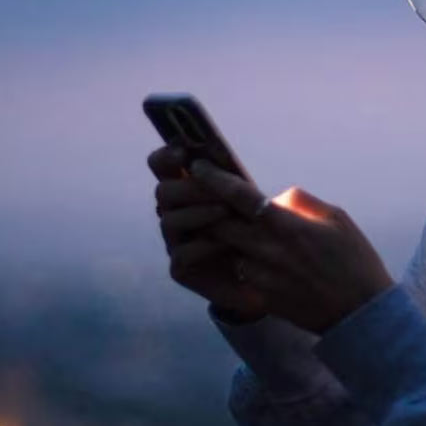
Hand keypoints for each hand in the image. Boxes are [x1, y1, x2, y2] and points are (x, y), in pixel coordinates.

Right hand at [148, 144, 269, 321]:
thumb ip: (231, 177)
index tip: (183, 152)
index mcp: (184, 188)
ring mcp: (174, 241)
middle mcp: (173, 212)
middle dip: (192, 188)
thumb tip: (217, 152)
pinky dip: (204, 246)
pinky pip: (182, 254)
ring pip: (169, 221)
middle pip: (163, 192)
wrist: (265, 273)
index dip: (165, 156)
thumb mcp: (248, 196)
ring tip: (228, 212)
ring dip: (200, 213)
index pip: (160, 165)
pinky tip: (227, 245)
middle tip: (219, 190)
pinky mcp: (180, 269)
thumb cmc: (255, 227)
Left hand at [187, 159, 394, 335]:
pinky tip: (251, 259)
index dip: (215, 179)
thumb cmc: (355, 260)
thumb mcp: (337, 219)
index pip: (240, 196)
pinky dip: (239, 263)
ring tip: (228, 229)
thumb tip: (275, 197)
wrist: (361, 314)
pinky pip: (238, 274)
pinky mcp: (261, 298)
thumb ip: (301, 202)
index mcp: (288, 226)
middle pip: (218, 224)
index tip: (198, 167)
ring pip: (224, 250)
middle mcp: (269, 250)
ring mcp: (262, 277)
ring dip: (222, 239)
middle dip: (206, 209)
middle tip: (202, 198)